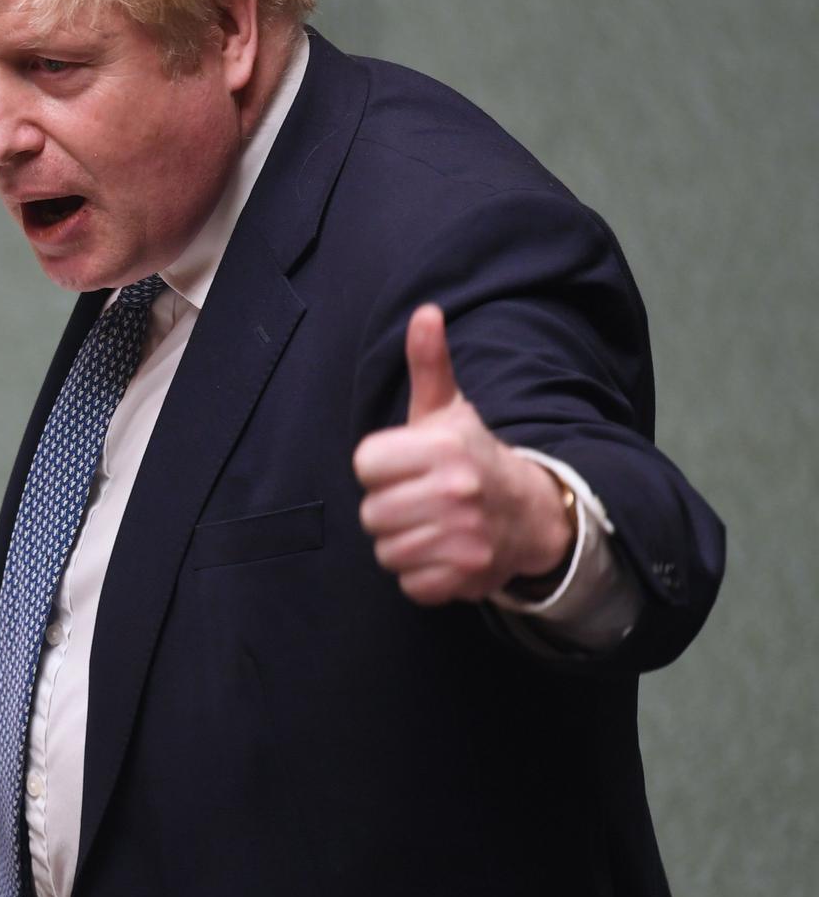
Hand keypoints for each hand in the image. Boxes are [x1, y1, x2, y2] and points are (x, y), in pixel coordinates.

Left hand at [352, 305, 574, 604]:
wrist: (531, 513)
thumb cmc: (473, 458)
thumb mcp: (449, 411)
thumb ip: (428, 364)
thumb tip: (425, 312)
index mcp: (444, 448)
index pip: (365, 465)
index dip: (379, 469)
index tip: (405, 467)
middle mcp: (457, 491)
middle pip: (371, 513)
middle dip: (389, 509)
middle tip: (419, 500)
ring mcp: (465, 537)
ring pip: (386, 551)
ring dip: (402, 543)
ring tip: (431, 526)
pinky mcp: (468, 576)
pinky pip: (410, 583)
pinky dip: (420, 575)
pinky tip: (441, 553)